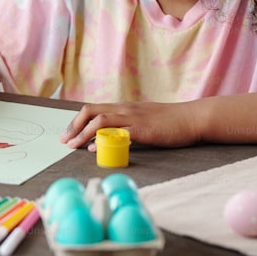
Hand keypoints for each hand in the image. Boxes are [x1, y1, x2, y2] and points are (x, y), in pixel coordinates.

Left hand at [60, 101, 200, 149]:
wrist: (192, 118)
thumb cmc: (169, 121)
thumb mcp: (142, 118)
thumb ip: (125, 125)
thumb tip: (106, 138)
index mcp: (123, 107)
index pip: (92, 109)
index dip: (76, 121)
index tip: (67, 134)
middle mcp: (124, 109)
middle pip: (90, 111)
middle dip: (74, 126)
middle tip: (64, 141)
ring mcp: (133, 118)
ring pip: (101, 120)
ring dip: (84, 133)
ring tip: (74, 146)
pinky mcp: (144, 130)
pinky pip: (119, 133)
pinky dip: (104, 140)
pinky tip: (95, 148)